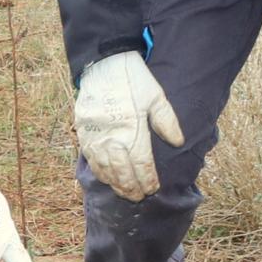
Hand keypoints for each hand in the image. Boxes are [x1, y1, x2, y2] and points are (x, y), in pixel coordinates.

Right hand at [74, 54, 184, 201]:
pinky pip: (91, 159)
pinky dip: (100, 172)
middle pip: (122, 172)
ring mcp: (95, 137)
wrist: (102, 64)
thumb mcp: (156, 96)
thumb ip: (167, 121)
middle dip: (132, 187)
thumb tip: (178, 142)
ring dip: (116, 184)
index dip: (148, 179)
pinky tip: (107, 178)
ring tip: (125, 192)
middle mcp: (112, 138)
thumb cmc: (133, 79)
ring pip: (105, 170)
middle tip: (139, 197)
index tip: (153, 188)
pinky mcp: (83, 133)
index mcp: (132, 130)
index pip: (141, 164)